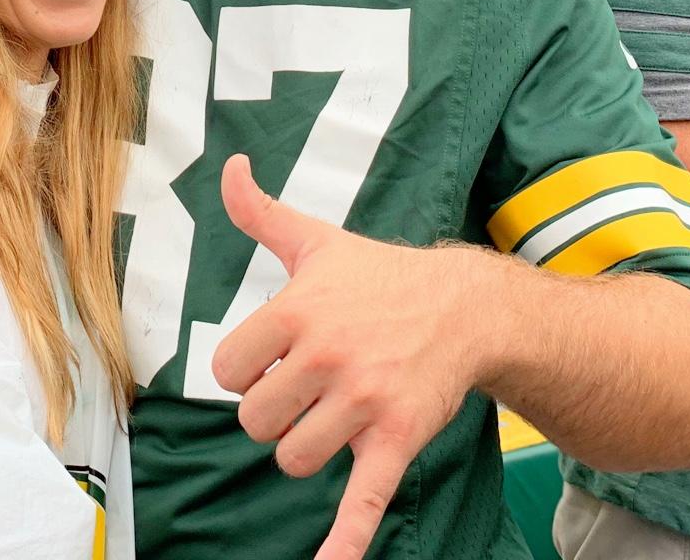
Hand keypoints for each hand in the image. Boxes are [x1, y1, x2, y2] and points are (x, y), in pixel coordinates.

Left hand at [212, 156, 496, 559]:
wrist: (463, 307)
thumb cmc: (378, 276)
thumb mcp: (315, 240)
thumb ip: (259, 210)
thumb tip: (227, 166)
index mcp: (297, 311)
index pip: (226, 370)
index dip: (243, 371)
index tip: (270, 359)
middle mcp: (326, 356)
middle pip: (255, 421)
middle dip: (273, 412)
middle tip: (304, 389)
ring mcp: (362, 402)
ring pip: (293, 458)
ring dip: (305, 446)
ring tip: (330, 417)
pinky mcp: (394, 441)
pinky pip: (362, 500)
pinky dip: (345, 542)